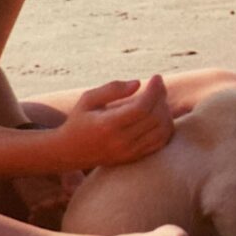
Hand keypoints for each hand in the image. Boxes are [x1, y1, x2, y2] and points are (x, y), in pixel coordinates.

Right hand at [58, 74, 172, 168]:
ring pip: (161, 132)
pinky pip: (160, 143)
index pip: (141, 108)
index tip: (156, 77)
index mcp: (107, 125)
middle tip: (158, 85)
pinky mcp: (134, 158)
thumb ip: (112, 89)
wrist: (70, 152)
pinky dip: (166, 127)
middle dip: (161, 98)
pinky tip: (159, 114)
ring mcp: (129, 152)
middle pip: (154, 118)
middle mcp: (121, 142)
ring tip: (158, 99)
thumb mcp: (88, 99)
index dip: (154, 91)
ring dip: (166, 112)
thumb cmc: (79, 120)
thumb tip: (138, 83)